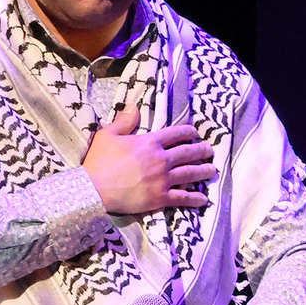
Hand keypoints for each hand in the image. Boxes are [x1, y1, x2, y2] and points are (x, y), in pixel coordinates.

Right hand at [83, 103, 216, 214]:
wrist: (93, 189)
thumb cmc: (99, 161)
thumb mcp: (108, 135)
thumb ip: (124, 121)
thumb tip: (133, 106)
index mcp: (150, 142)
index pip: (175, 133)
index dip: (188, 132)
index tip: (195, 133)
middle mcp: (161, 159)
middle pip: (188, 152)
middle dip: (201, 150)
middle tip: (209, 150)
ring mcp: (163, 179)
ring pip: (191, 174)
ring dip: (204, 171)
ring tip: (212, 170)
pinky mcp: (161, 197)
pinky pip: (183, 197)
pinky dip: (195, 198)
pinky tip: (203, 199)